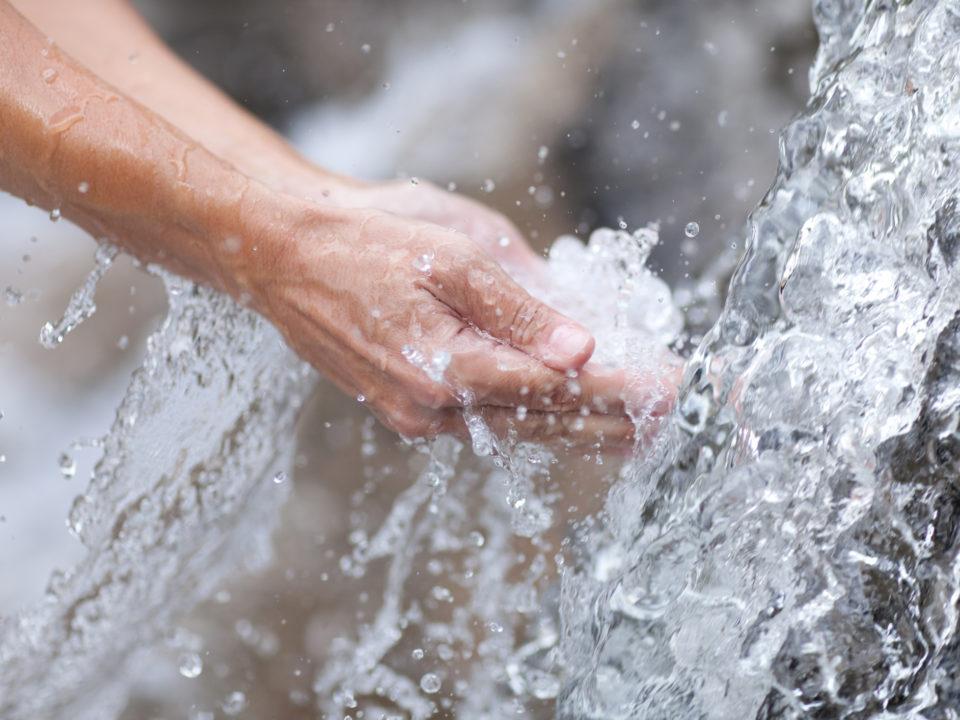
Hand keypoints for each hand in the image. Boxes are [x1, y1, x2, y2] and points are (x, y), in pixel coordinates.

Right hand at [235, 195, 644, 448]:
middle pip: (542, 421)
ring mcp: (416, 415)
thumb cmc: (365, 239)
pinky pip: (485, 423)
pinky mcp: (408, 408)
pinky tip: (565, 421)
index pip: (554, 388)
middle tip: (672, 415)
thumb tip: (580, 350)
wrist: (283, 255)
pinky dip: (534, 421)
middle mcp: (431, 407)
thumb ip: (518, 308)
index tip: (670, 386)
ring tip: (636, 434)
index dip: (618, 388)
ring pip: (516, 430)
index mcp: (445, 367)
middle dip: (613, 418)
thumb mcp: (450, 254)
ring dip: (579, 429)